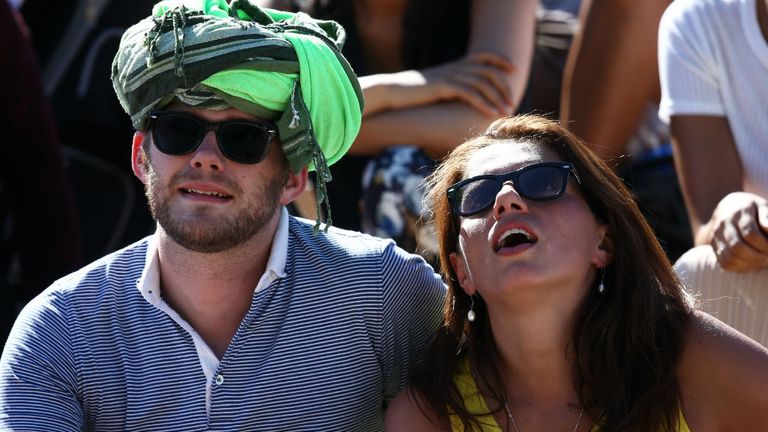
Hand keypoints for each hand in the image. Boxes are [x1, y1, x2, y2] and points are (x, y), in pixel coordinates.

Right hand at [361, 52, 515, 116]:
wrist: (392, 91)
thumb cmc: (412, 93)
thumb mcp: (434, 86)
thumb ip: (449, 87)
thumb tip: (460, 97)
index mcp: (454, 66)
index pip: (483, 56)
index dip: (500, 60)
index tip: (513, 69)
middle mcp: (454, 68)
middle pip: (488, 71)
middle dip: (504, 85)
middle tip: (513, 100)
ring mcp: (449, 76)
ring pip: (482, 83)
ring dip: (497, 98)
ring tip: (506, 111)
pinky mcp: (443, 87)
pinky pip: (469, 94)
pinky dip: (483, 104)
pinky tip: (491, 114)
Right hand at [707, 192, 767, 271]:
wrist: (729, 209)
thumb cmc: (754, 211)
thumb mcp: (763, 207)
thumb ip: (767, 217)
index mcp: (739, 212)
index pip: (750, 233)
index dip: (764, 245)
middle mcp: (724, 223)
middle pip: (737, 247)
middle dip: (756, 257)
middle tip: (767, 258)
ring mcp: (716, 235)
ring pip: (729, 257)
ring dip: (748, 264)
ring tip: (760, 262)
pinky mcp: (713, 246)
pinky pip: (724, 263)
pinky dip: (739, 268)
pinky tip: (750, 265)